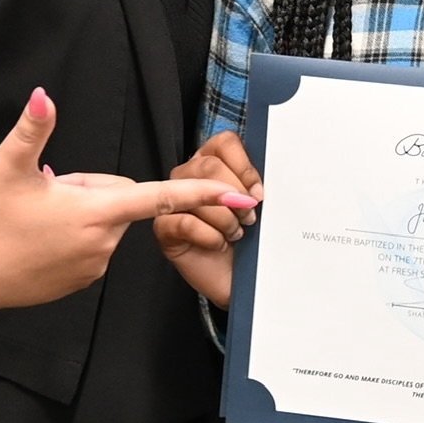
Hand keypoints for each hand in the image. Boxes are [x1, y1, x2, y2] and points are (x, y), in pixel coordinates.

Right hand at [0, 89, 254, 319]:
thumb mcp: (7, 167)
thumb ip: (32, 129)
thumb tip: (44, 95)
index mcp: (96, 213)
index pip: (160, 197)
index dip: (202, 195)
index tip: (240, 198)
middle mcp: (104, 243)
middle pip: (118, 198)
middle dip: (89, 190)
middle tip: (46, 193)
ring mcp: (93, 266)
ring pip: (103, 223)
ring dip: (80, 213)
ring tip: (39, 218)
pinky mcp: (81, 281)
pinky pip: (91, 247)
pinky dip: (72, 236)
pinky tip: (40, 238)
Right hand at [154, 129, 262, 307]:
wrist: (240, 280)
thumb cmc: (250, 240)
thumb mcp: (259, 208)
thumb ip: (256, 186)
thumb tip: (257, 183)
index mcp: (214, 161)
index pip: (224, 142)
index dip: (244, 166)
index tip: (259, 192)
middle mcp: (190, 176)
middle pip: (209, 166)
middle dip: (235, 195)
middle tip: (249, 217)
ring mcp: (174, 201)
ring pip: (196, 193)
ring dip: (225, 219)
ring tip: (236, 234)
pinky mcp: (164, 228)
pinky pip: (185, 222)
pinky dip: (210, 236)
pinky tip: (219, 245)